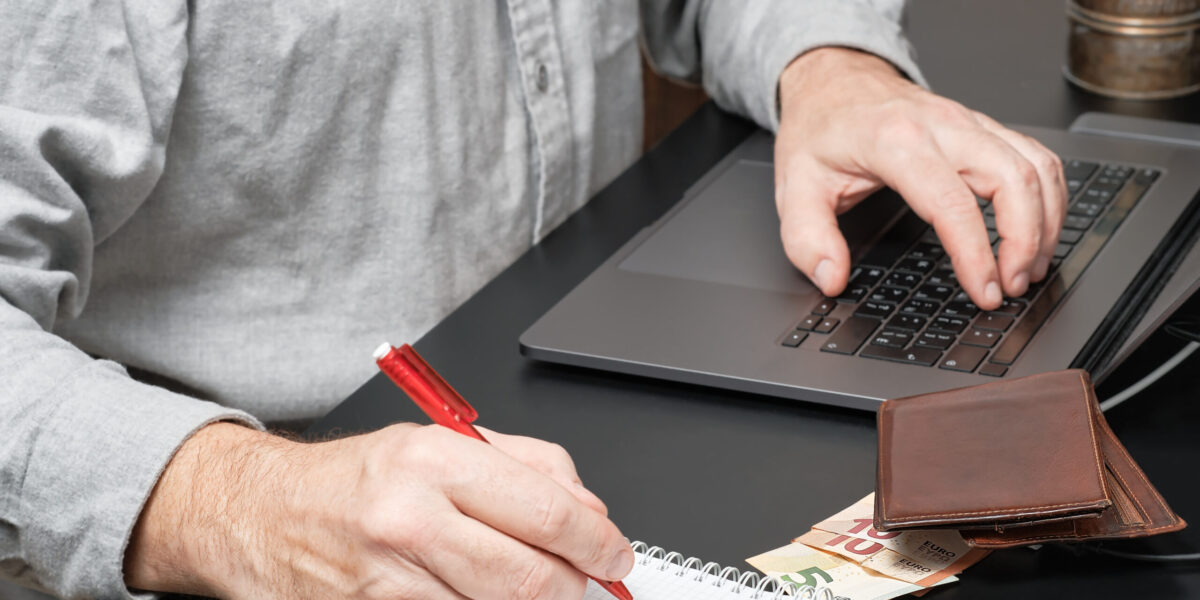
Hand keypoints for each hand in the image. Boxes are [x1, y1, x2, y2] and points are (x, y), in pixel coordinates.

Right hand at [125, 422, 633, 598]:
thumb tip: (589, 509)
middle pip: (532, 579)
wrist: (259, 515)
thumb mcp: (440, 443)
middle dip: (575, 587)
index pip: (548, 513)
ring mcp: (388, 583)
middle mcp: (410, 521)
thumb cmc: (353, 480)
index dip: (599, 542)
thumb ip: (527, 467)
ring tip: (536, 587)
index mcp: (434, 462)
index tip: (614, 553)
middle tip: (588, 580)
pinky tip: (485, 597)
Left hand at [774, 47, 1066, 309]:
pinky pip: (1036, 157)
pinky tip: (1038, 231)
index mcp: (897, 142)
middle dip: (1025, 241)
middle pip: (1014, 180)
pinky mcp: (983, 127)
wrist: (833, 80)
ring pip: (1035, 167)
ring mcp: (969, 122)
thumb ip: (807, 238)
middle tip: (1011, 287)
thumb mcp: (794, 185)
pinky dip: (1048, 197)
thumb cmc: (821, 129)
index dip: (976, 253)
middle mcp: (943, 126)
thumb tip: (831, 278)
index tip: (983, 290)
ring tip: (1028, 269)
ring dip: (1045, 223)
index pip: (953, 203)